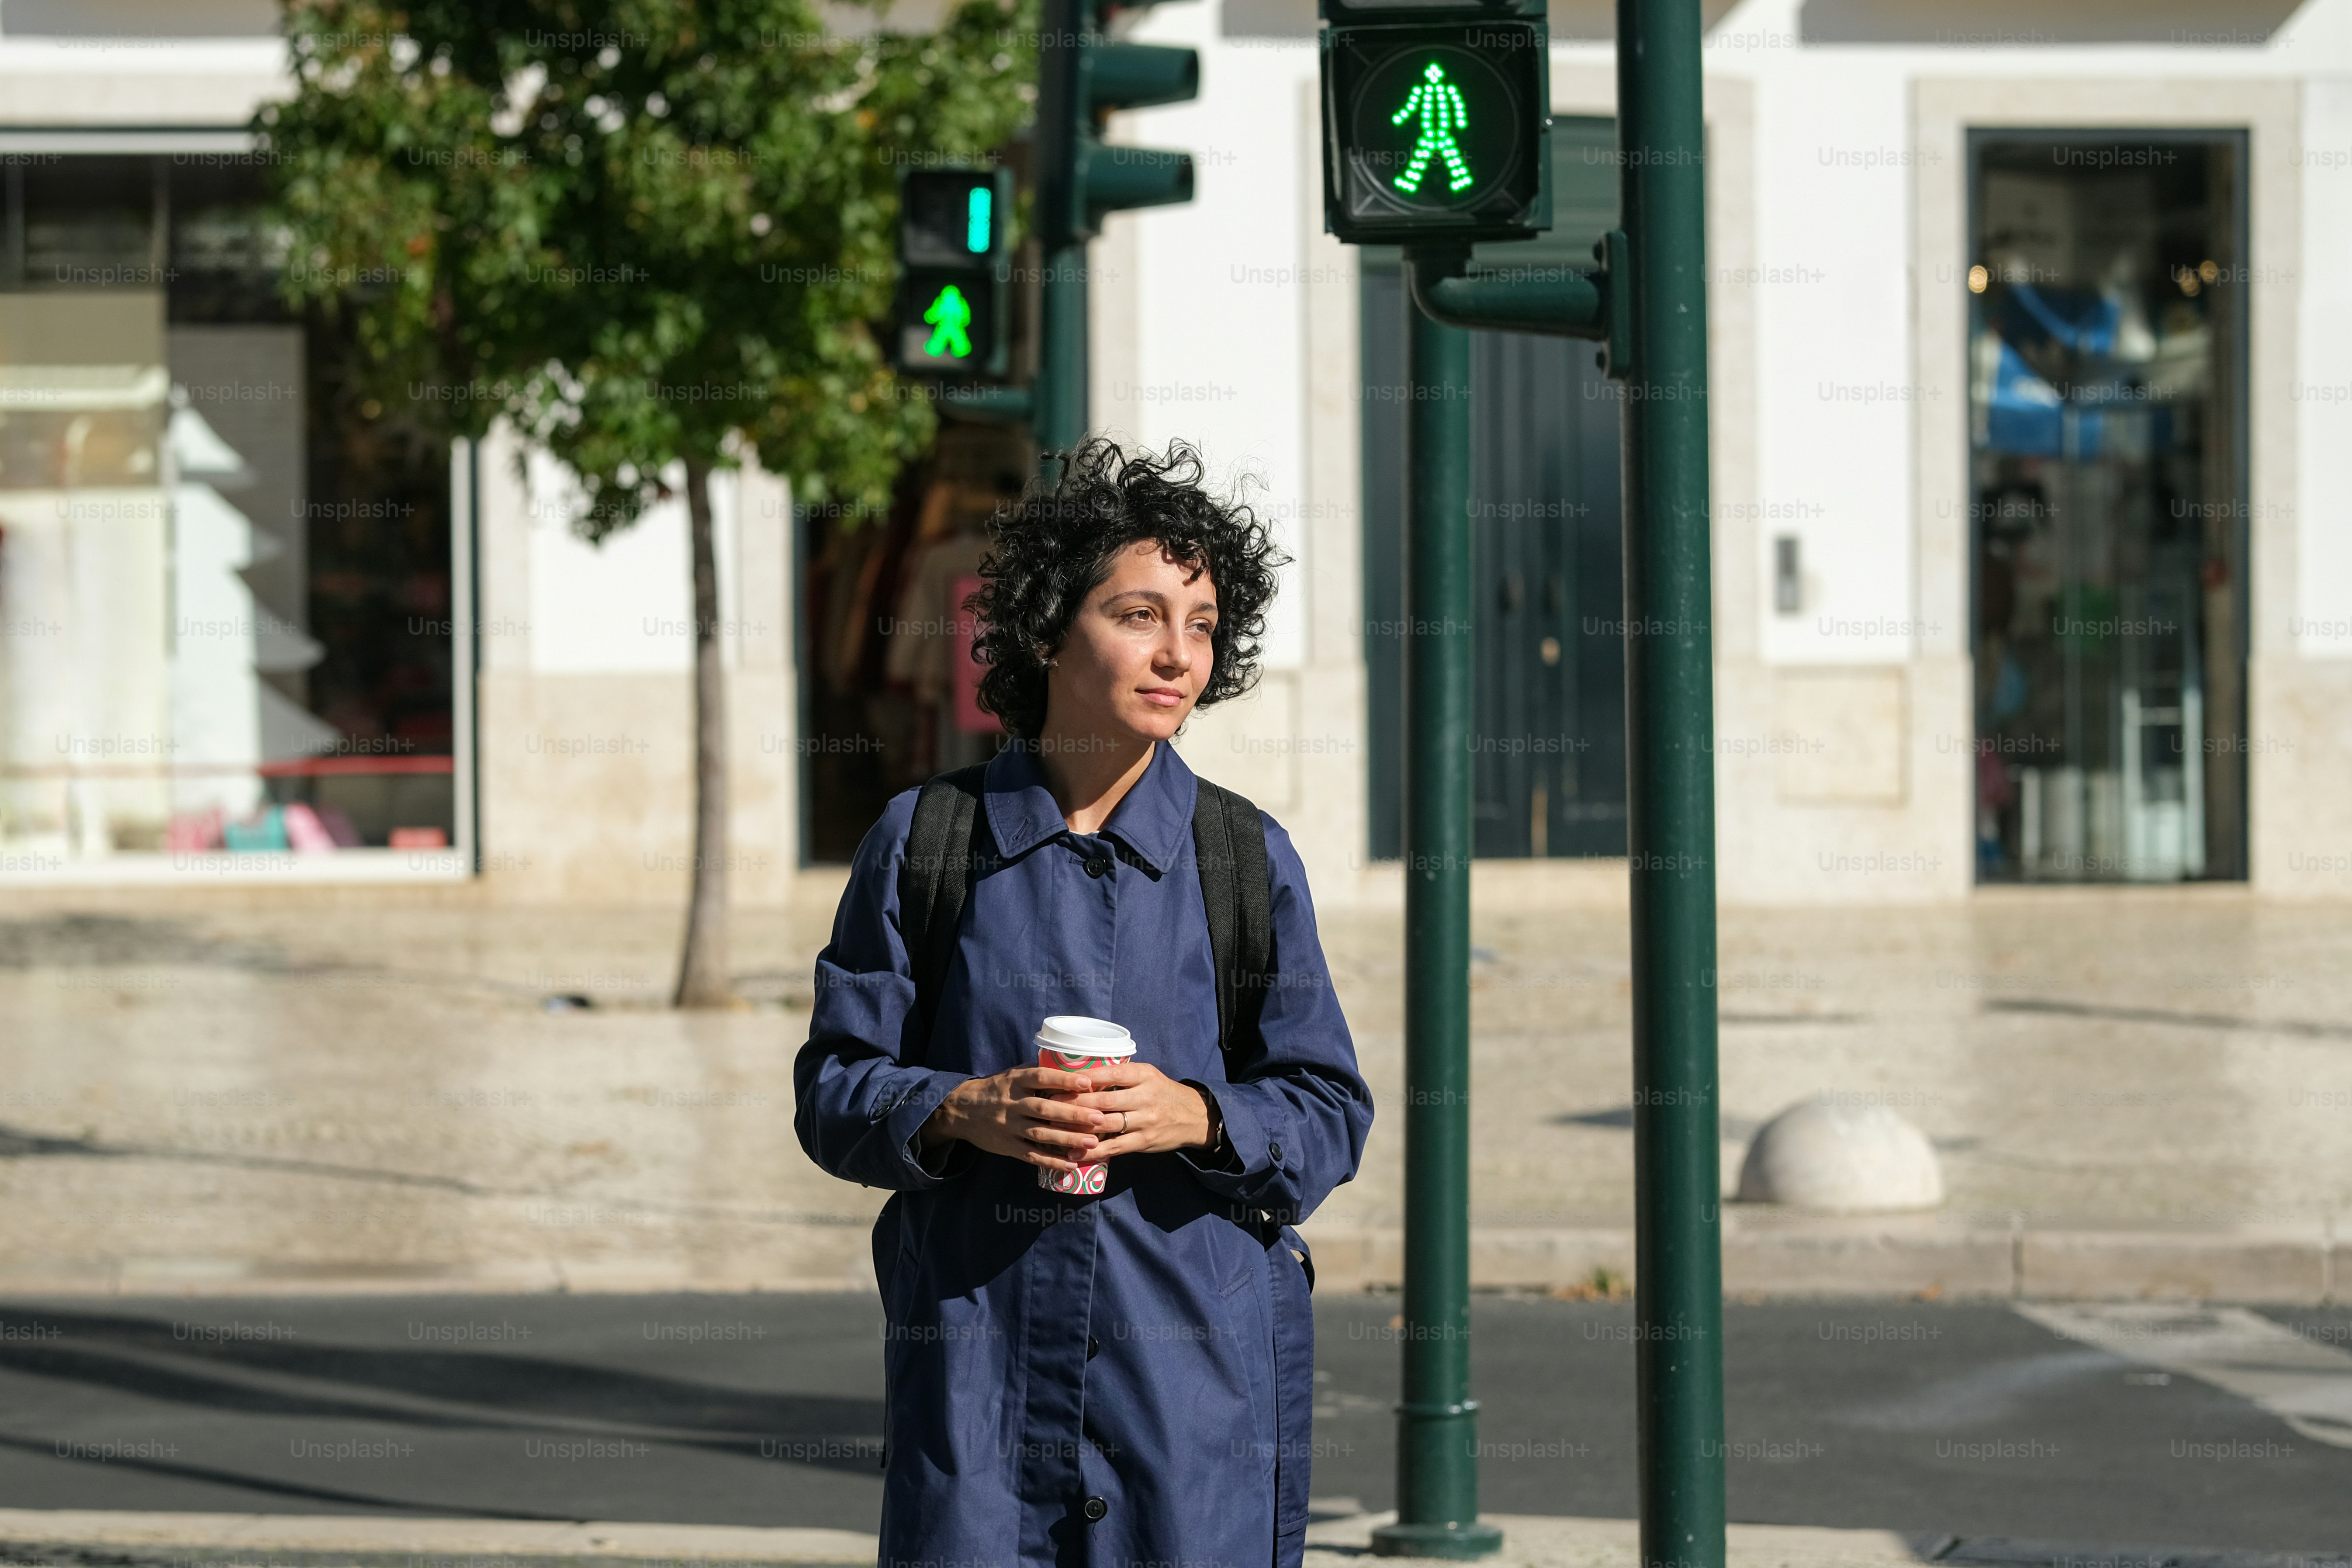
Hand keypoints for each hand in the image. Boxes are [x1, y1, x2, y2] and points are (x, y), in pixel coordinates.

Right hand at [917, 1067, 1107, 1173]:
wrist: (961, 1110)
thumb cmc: (997, 1089)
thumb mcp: (1012, 1075)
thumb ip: (1037, 1072)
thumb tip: (1071, 1064)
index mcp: (1015, 1081)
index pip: (1041, 1077)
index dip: (1064, 1079)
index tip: (1087, 1082)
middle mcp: (1012, 1103)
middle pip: (1045, 1109)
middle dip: (1073, 1114)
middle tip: (1099, 1118)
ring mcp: (1009, 1126)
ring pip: (1041, 1133)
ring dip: (1068, 1139)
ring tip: (1092, 1142)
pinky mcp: (1007, 1146)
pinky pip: (1031, 1155)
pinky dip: (1051, 1160)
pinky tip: (1071, 1163)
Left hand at [1062, 1062, 1212, 1159]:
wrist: (1194, 1117)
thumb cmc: (1162, 1093)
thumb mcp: (1147, 1076)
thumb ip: (1120, 1075)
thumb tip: (1080, 1075)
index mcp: (1143, 1074)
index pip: (1109, 1074)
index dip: (1083, 1079)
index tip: (1059, 1081)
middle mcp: (1145, 1096)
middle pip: (1103, 1100)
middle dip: (1074, 1104)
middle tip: (1048, 1105)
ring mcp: (1145, 1121)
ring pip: (1106, 1124)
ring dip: (1078, 1128)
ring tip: (1054, 1128)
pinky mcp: (1144, 1141)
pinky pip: (1114, 1147)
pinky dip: (1092, 1151)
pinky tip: (1074, 1152)